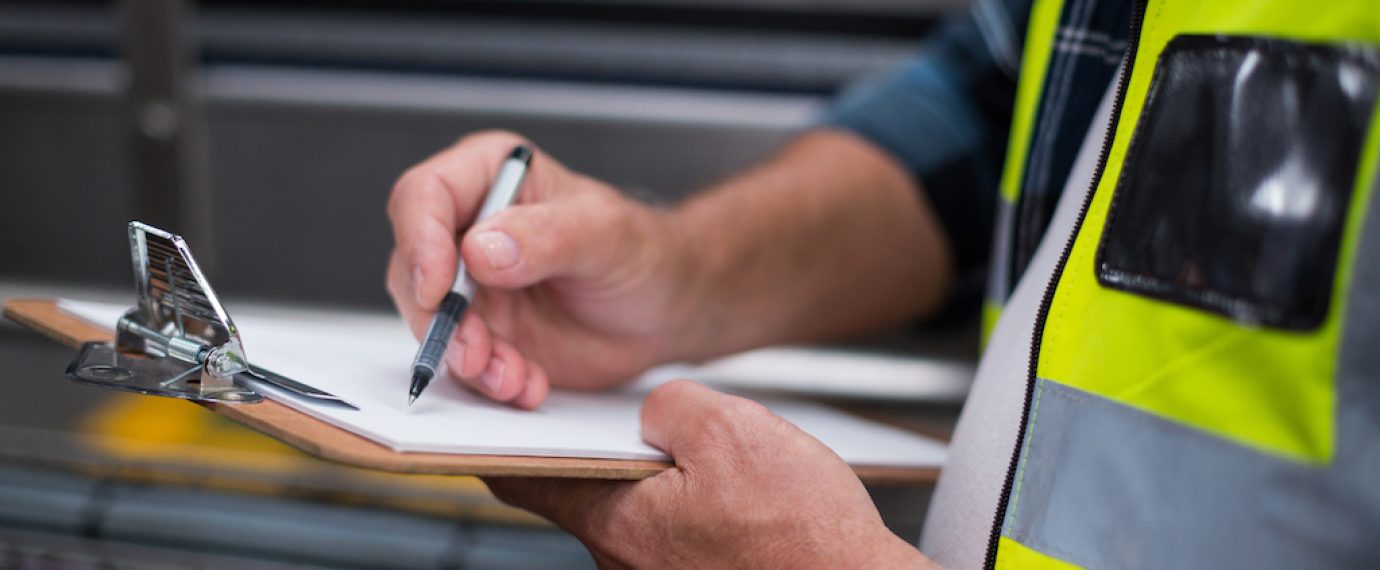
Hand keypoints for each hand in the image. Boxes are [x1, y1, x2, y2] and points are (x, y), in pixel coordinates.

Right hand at [386, 131, 697, 407]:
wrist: (665, 310)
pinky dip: (489, 380)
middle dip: (441, 319)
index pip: (424, 195)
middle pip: (412, 268)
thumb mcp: (605, 234)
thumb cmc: (642, 252)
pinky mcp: (483, 332)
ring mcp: (471, 285)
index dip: (419, 242)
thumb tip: (480, 250)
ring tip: (513, 376)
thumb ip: (546, 237)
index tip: (439, 289)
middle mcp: (468, 228)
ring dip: (466, 358)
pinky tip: (527, 384)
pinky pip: (463, 361)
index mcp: (489, 176)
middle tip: (477, 351)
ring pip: (432, 323)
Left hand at [484, 380, 933, 568]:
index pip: (525, 476)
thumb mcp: (733, 431)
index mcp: (618, 519)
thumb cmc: (804, 538)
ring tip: (720, 465)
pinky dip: (693, 511)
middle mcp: (625, 561)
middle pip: (588, 493)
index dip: (505, 440)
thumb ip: (671, 407)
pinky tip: (739, 499)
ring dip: (662, 482)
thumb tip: (656, 410)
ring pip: (638, 515)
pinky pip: (675, 539)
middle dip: (611, 452)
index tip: (490, 415)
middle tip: (648, 424)